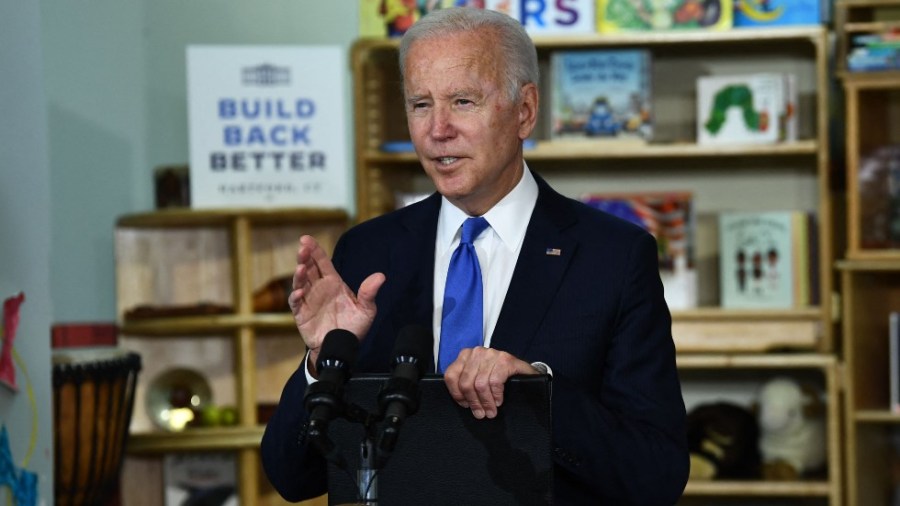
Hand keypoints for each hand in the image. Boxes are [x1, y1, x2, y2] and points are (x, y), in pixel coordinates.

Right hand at [288, 235, 385, 371]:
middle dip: (304, 257)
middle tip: (302, 247)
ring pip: (300, 283)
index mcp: (333, 283)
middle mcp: (319, 288)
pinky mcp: (302, 314)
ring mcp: (309, 300)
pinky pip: (296, 303)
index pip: (322, 263)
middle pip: (309, 268)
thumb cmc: (354, 327)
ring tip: (300, 268)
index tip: (306, 239)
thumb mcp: (366, 310)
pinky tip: (299, 292)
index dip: (315, 250)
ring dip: (299, 274)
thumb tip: (381, 276)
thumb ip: (369, 293)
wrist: (342, 348)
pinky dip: (295, 296)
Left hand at [443, 346, 539, 418]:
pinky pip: (494, 382)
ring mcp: (491, 354)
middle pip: (466, 383)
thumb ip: (467, 384)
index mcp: (465, 355)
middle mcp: (476, 352)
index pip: (451, 375)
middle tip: (481, 414)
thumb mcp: (478, 377)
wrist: (524, 372)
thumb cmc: (498, 376)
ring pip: (480, 384)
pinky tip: (498, 401)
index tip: (465, 405)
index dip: (456, 394)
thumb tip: (462, 401)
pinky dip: (496, 395)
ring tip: (490, 412)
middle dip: (473, 402)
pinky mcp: (505, 359)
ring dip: (486, 402)